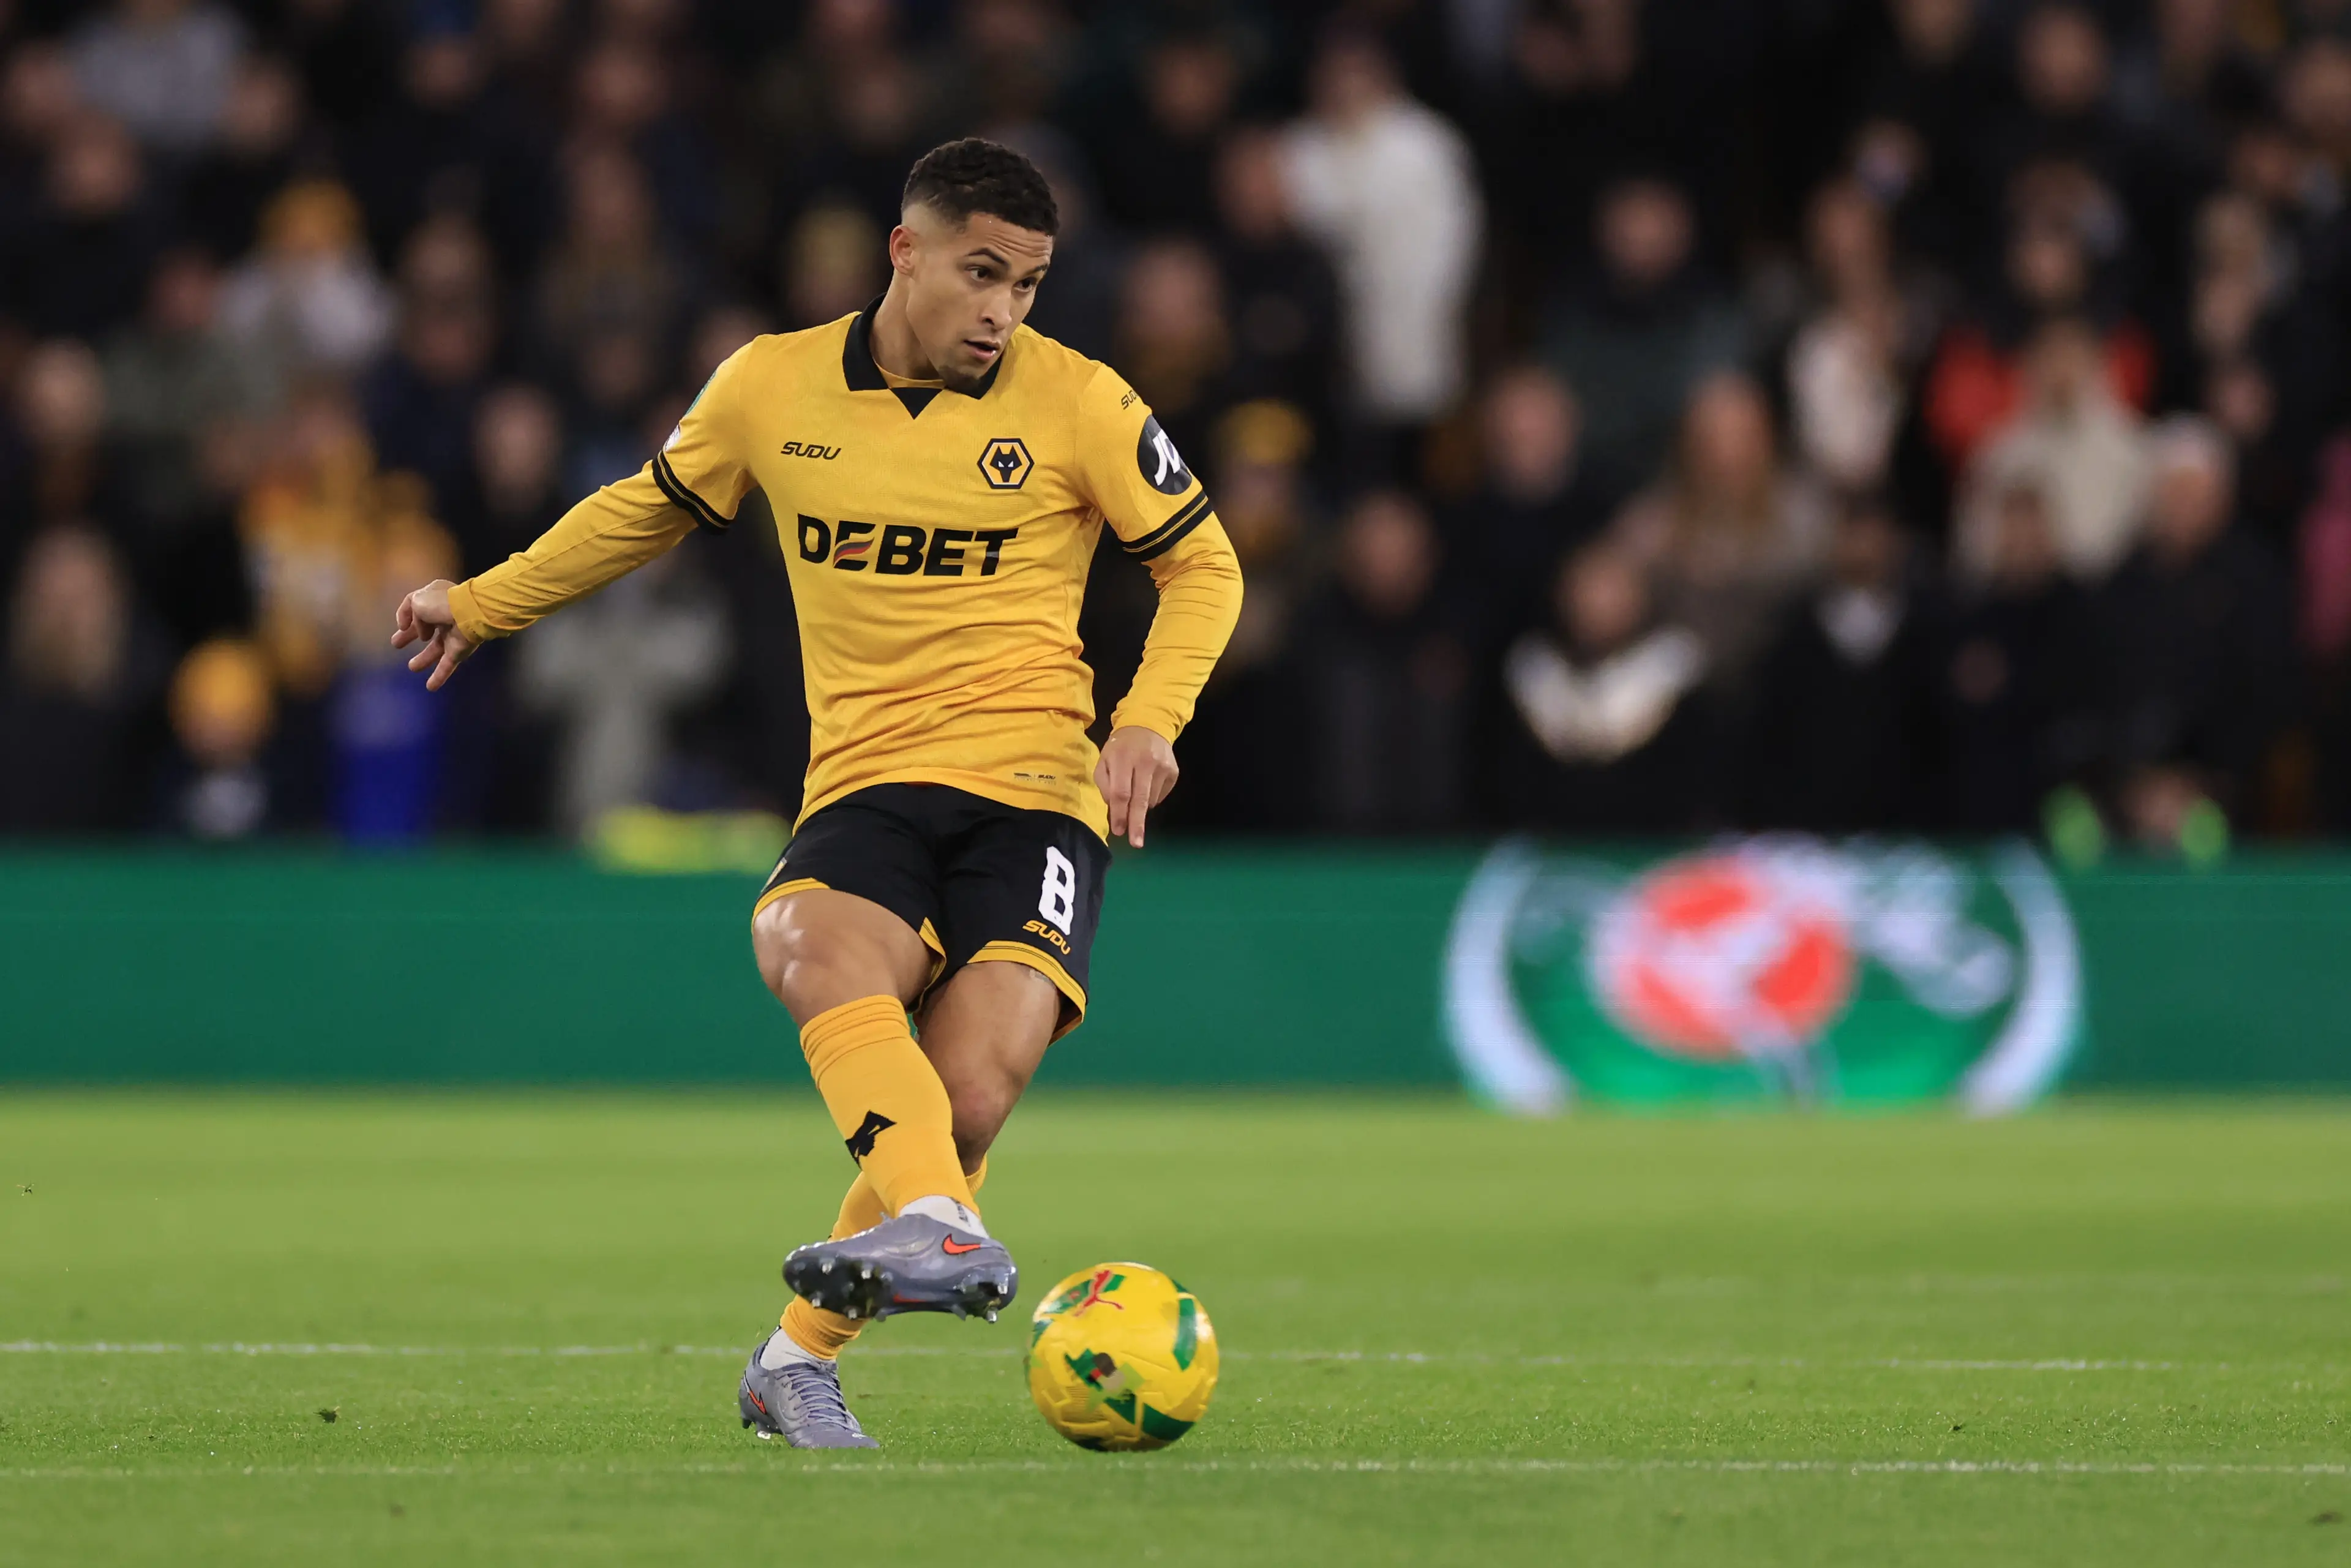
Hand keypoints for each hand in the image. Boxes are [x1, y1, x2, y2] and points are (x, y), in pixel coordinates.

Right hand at [390, 579, 478, 690]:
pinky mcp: (459, 650)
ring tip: (412, 667)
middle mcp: (444, 616)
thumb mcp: (416, 601)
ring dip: (424, 658)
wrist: (470, 613)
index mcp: (435, 599)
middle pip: (425, 629)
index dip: (407, 617)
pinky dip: (439, 676)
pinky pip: (447, 665)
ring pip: (436, 649)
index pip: (418, 608)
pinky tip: (430, 687)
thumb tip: (420, 632)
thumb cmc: (441, 603)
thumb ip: (411, 616)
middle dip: (410, 635)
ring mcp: (453, 634)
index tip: (401, 627)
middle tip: (396, 643)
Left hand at [1095, 725, 1178, 848]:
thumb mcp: (1104, 760)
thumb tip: (1115, 811)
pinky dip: (1151, 799)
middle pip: (1140, 800)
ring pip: (1150, 800)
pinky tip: (1146, 786)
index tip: (1118, 831)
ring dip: (1140, 808)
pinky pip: (1160, 796)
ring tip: (1135, 794)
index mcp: (1123, 758)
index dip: (1119, 814)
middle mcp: (1145, 762)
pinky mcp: (1173, 771)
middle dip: (1137, 824)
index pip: (1121, 792)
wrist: (1147, 726)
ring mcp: (1162, 766)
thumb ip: (1104, 785)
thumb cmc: (1120, 748)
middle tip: (1136, 843)